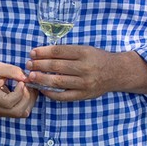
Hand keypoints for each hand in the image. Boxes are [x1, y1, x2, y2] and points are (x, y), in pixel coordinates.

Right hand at [0, 60, 35, 118]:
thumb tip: (27, 78)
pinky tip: (25, 92)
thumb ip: (13, 71)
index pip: (9, 102)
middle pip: (18, 111)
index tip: (21, 81)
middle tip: (27, 85)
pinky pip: (20, 112)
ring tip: (28, 88)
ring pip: (21, 114)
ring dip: (29, 101)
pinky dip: (26, 103)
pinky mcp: (4, 112)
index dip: (20, 92)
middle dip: (27, 98)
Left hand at [26, 45, 146, 100]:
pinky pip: (64, 96)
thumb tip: (41, 53)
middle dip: (39, 65)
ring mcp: (85, 83)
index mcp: (85, 53)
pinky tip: (42, 89)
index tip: (32, 53)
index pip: (59, 52)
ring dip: (42, 79)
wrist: (117, 73)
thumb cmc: (97, 58)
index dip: (43, 52)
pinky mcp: (84, 95)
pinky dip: (51, 93)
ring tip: (31, 76)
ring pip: (59, 82)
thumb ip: (67, 51)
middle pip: (57, 66)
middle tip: (28, 64)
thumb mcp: (85, 49)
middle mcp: (85, 68)